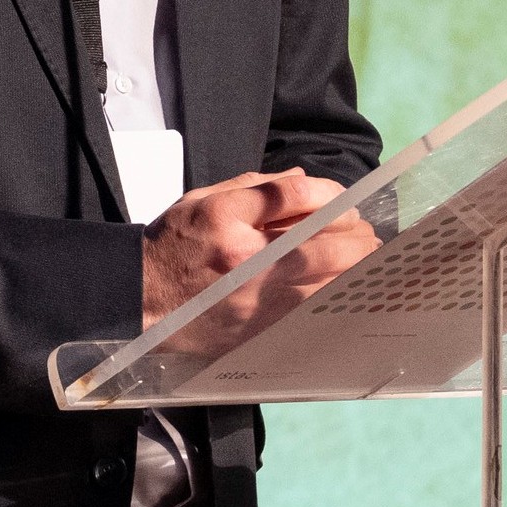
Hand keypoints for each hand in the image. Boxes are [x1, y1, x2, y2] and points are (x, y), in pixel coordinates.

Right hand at [141, 170, 377, 350]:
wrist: (138, 302)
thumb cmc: (171, 246)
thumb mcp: (201, 200)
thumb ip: (254, 187)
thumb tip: (303, 180)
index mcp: (226, 217)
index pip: (294, 195)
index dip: (330, 193)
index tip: (345, 199)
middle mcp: (243, 258)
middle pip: (320, 243)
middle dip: (355, 235)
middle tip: (368, 231)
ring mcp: (253, 297)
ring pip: (323, 281)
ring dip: (355, 268)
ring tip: (368, 257)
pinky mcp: (256, 327)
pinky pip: (310, 311)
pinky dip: (335, 296)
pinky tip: (349, 287)